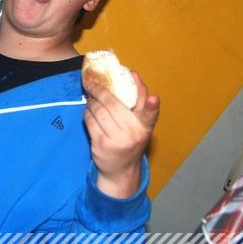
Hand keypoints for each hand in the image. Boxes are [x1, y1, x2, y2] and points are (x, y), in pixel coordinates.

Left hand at [83, 71, 159, 198]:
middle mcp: (132, 133)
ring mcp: (116, 140)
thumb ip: (139, 100)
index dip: (153, 105)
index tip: (155, 97)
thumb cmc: (131, 138)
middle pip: (113, 104)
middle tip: (92, 83)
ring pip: (98, 111)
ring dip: (91, 101)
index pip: (151, 114)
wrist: (121, 169)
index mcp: (145, 126)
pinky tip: (89, 110)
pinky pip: (90, 121)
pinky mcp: (100, 144)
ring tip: (90, 97)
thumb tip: (132, 73)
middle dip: (100, 91)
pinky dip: (87, 112)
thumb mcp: (140, 123)